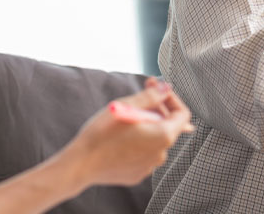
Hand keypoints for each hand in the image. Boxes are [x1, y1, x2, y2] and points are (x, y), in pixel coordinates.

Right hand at [59, 79, 193, 187]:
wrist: (81, 164)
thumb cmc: (102, 134)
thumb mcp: (126, 106)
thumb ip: (151, 96)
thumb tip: (166, 88)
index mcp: (163, 135)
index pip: (182, 114)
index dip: (171, 98)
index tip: (156, 90)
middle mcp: (161, 153)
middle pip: (168, 126)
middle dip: (157, 108)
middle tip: (140, 94)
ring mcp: (149, 166)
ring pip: (154, 139)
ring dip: (145, 125)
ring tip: (124, 117)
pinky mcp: (137, 173)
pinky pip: (143, 153)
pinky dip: (137, 141)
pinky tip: (118, 136)